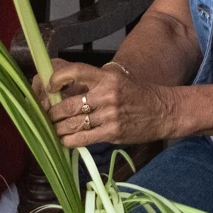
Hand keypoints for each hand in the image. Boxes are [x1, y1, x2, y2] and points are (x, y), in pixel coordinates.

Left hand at [39, 61, 179, 148]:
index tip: (50, 87)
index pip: (74, 71)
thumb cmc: (138, 94)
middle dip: (52, 113)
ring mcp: (110, 115)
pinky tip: (65, 140)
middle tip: (47, 115)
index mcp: (107, 77)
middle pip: (67, 105)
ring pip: (72, 124)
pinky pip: (83, 138)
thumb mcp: (118, 79)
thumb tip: (64, 90)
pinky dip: (69, 140)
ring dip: (58, 128)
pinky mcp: (112, 132)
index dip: (56, 79)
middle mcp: (107, 94)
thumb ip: (94, 83)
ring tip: (54, 129)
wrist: (164, 110)